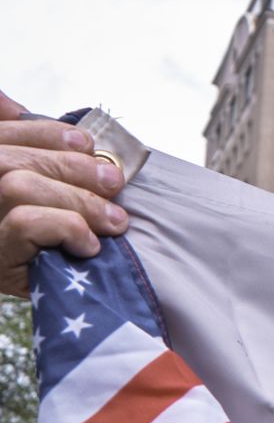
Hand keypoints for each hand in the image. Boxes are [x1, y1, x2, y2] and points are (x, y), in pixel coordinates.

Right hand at [0, 93, 127, 296]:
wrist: (66, 299)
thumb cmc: (55, 243)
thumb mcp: (51, 193)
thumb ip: (41, 156)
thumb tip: (52, 122)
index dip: (43, 132)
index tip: (85, 144)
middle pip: (7, 159)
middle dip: (70, 166)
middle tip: (113, 183)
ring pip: (17, 186)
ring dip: (78, 200)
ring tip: (112, 221)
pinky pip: (25, 222)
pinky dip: (67, 227)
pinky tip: (88, 245)